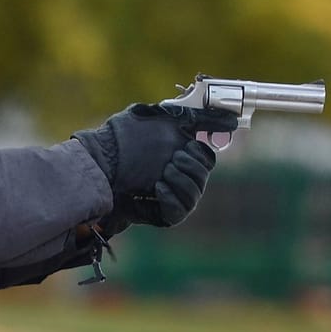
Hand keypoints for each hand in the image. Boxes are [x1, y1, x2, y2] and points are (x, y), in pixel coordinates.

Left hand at [74, 104, 232, 226]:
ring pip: (194, 196)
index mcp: (179, 155)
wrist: (98, 162)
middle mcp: (176, 178)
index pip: (207, 159)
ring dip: (182, 181)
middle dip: (191, 167)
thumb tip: (232, 119)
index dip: (201, 154)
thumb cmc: (127, 138)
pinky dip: (172, 198)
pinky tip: (159, 188)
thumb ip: (199, 116)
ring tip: (163, 173)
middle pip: (203, 178)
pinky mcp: (158, 215)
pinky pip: (179, 212)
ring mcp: (167, 198)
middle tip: (172, 160)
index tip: (187, 145)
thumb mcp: (163, 118)